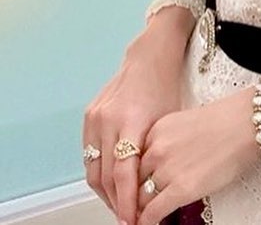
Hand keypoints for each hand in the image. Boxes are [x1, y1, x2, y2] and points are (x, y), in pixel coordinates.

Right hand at [83, 10, 191, 224]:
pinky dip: (99, 173)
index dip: (126, 202)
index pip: (123, 174)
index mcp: (131, 121)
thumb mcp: (169, 121)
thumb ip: (158, 155)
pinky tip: (112, 184)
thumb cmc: (166, 85)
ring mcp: (95, 118)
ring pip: (93, 169)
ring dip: (105, 192)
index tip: (133, 221)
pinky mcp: (89, 116)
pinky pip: (89, 154)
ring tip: (121, 206)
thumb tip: (158, 190)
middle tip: (129, 219)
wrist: (151, 55)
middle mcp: (108, 120)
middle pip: (105, 176)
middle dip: (116, 202)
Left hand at [136, 92, 256, 224]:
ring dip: (139, 210)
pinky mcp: (181, 189)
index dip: (136, 176)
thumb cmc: (228, 120)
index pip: (135, 160)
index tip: (134, 186)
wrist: (249, 123)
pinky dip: (146, 223)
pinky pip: (152, 213)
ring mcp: (167, 169)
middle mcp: (157, 148)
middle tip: (135, 206)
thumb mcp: (187, 123)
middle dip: (135, 194)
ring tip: (139, 218)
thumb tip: (164, 163)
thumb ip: (169, 141)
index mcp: (157, 129)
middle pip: (134, 179)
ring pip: (140, 198)